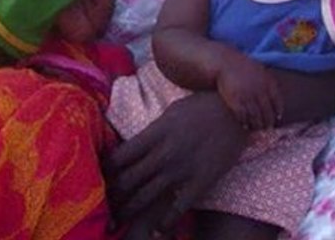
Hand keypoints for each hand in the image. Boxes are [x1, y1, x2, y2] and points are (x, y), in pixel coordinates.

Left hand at [104, 93, 247, 233]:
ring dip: (128, 211)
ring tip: (116, 221)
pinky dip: (165, 223)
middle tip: (102, 205)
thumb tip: (133, 147)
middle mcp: (164, 153)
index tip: (98, 178)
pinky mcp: (201, 182)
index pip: (120, 156)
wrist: (236, 112)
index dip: (105, 170)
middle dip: (112, 195)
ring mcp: (182, 169)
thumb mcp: (170, 113)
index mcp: (155, 133)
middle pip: (128, 179)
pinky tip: (157, 231)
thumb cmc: (201, 107)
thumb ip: (152, 132)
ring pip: (146, 196)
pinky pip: (178, 208)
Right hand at [216, 56, 282, 130]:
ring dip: (257, 125)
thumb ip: (268, 81)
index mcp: (268, 83)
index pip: (277, 102)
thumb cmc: (242, 65)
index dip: (278, 112)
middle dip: (268, 122)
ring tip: (257, 128)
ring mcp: (248, 97)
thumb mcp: (259, 69)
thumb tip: (273, 94)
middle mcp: (259, 91)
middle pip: (267, 112)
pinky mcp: (236, 101)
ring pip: (256, 117)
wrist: (224, 62)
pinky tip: (245, 126)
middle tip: (268, 128)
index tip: (278, 118)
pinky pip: (242, 116)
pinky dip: (244, 122)